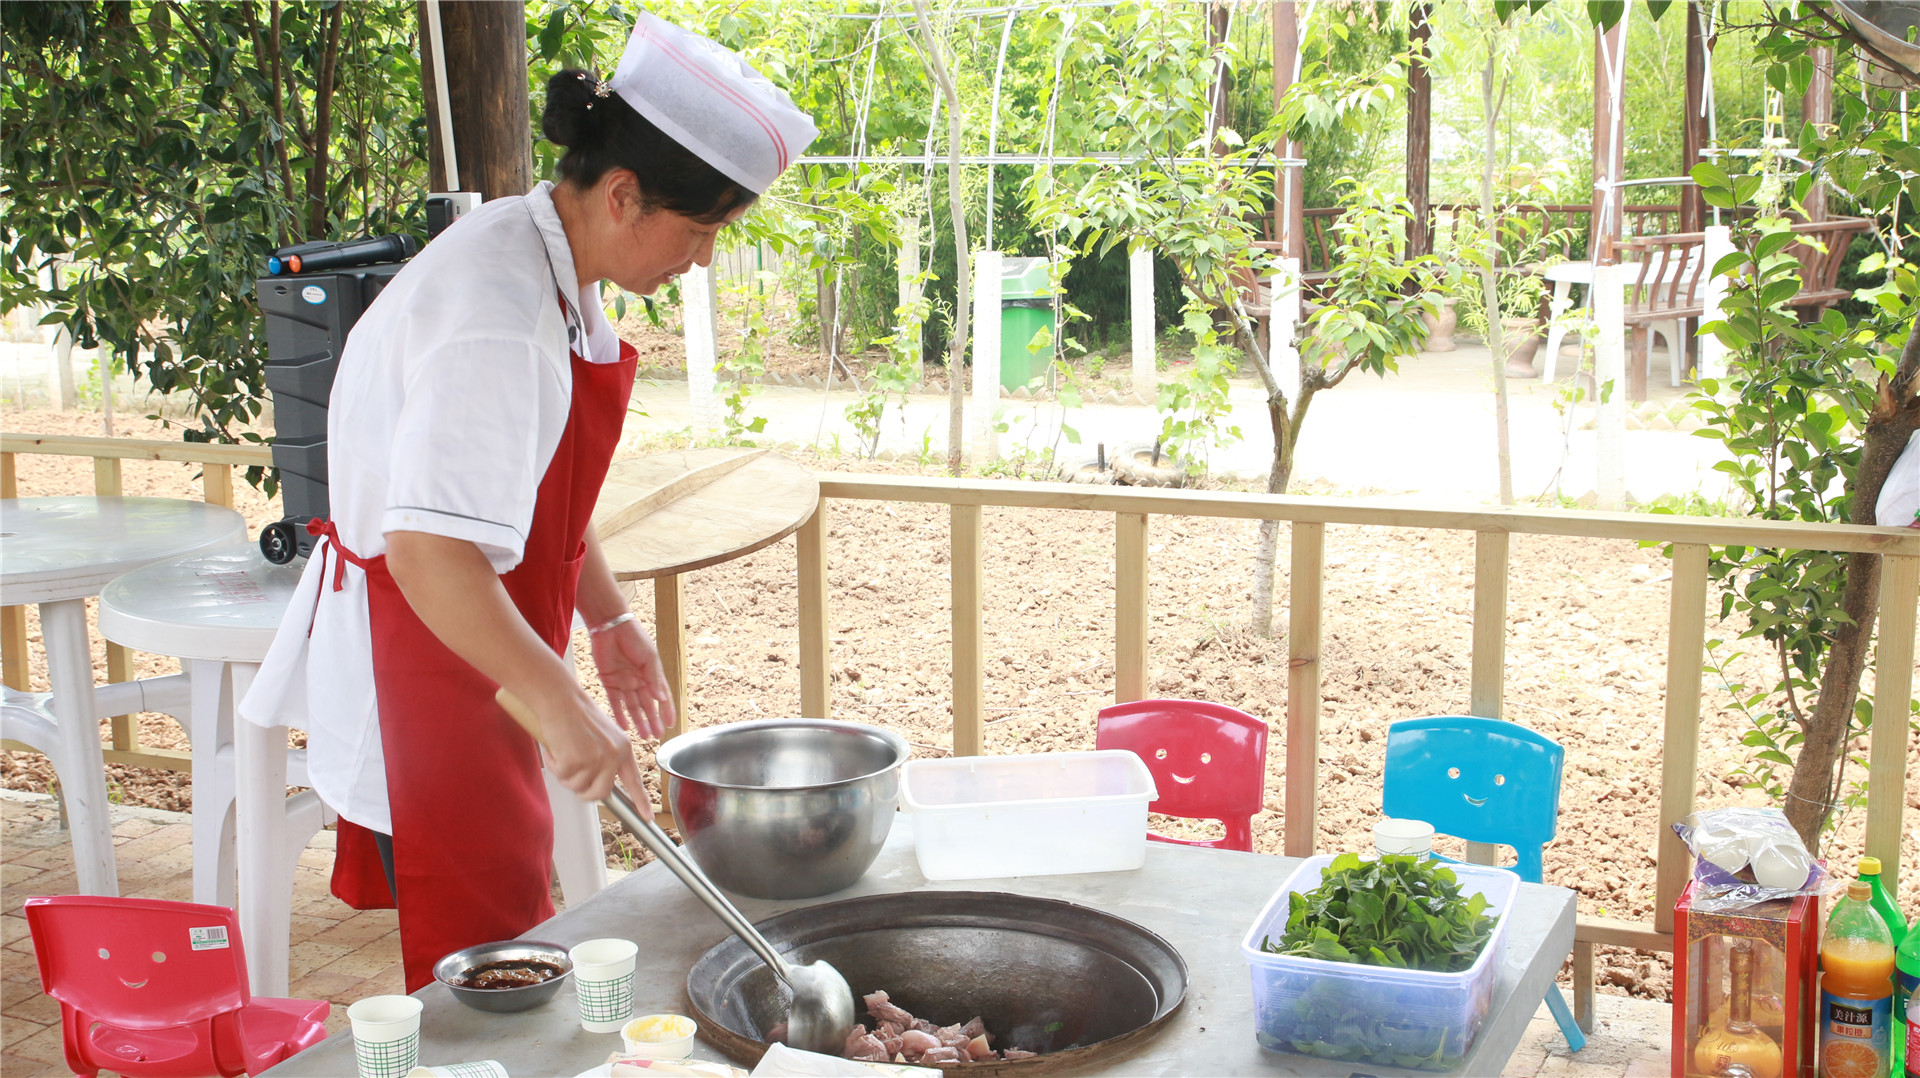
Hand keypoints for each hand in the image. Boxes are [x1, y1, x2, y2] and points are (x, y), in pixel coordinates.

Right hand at [533, 686, 635, 804]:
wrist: (560, 697)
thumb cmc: (576, 713)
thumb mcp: (602, 735)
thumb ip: (605, 758)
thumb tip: (600, 784)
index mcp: (623, 749)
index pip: (634, 780)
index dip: (641, 801)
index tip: (648, 816)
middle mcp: (613, 756)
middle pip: (599, 793)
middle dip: (582, 790)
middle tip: (571, 773)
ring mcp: (595, 760)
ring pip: (576, 787)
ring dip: (565, 773)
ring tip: (563, 750)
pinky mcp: (575, 761)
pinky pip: (561, 776)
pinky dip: (553, 764)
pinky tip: (556, 746)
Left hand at [590, 617, 675, 740]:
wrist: (611, 626)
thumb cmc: (634, 637)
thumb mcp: (649, 657)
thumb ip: (654, 679)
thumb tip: (662, 699)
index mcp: (651, 674)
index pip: (662, 697)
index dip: (666, 711)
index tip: (670, 725)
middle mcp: (639, 680)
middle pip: (647, 705)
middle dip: (652, 721)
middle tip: (656, 736)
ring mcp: (624, 682)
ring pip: (632, 707)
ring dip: (638, 721)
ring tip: (643, 736)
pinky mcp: (609, 682)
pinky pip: (615, 702)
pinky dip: (619, 714)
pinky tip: (624, 726)